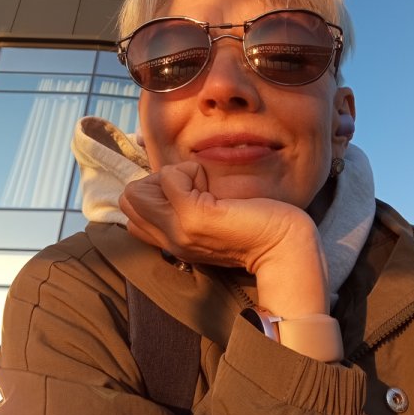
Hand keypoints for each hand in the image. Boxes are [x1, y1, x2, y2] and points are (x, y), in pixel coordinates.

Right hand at [119, 162, 329, 316]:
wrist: (283, 243)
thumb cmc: (253, 223)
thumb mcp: (208, 216)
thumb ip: (183, 205)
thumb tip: (165, 178)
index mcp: (173, 242)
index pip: (131, 213)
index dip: (153, 191)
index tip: (188, 192)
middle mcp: (169, 241)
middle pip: (129, 198)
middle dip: (157, 181)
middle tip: (194, 186)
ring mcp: (178, 231)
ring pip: (140, 188)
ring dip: (171, 176)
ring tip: (202, 186)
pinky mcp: (194, 217)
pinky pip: (169, 177)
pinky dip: (187, 170)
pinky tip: (210, 183)